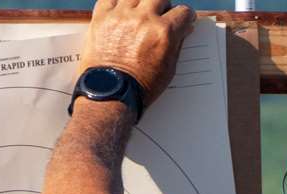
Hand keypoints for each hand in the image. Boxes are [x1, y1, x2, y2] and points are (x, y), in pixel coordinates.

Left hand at [79, 0, 196, 106]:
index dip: (185, 16)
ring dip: (141, 3)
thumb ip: (177, 44)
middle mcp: (143, 19)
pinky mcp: (101, 17)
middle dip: (163, 6)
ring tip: (139, 14)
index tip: (182, 19)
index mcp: (164, 32)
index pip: (183, 11)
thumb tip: (183, 29)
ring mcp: (121, 16)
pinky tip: (121, 12)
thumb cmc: (141, 85)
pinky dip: (118, 3)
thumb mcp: (169, 68)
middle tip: (160, 16)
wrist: (111, 92)